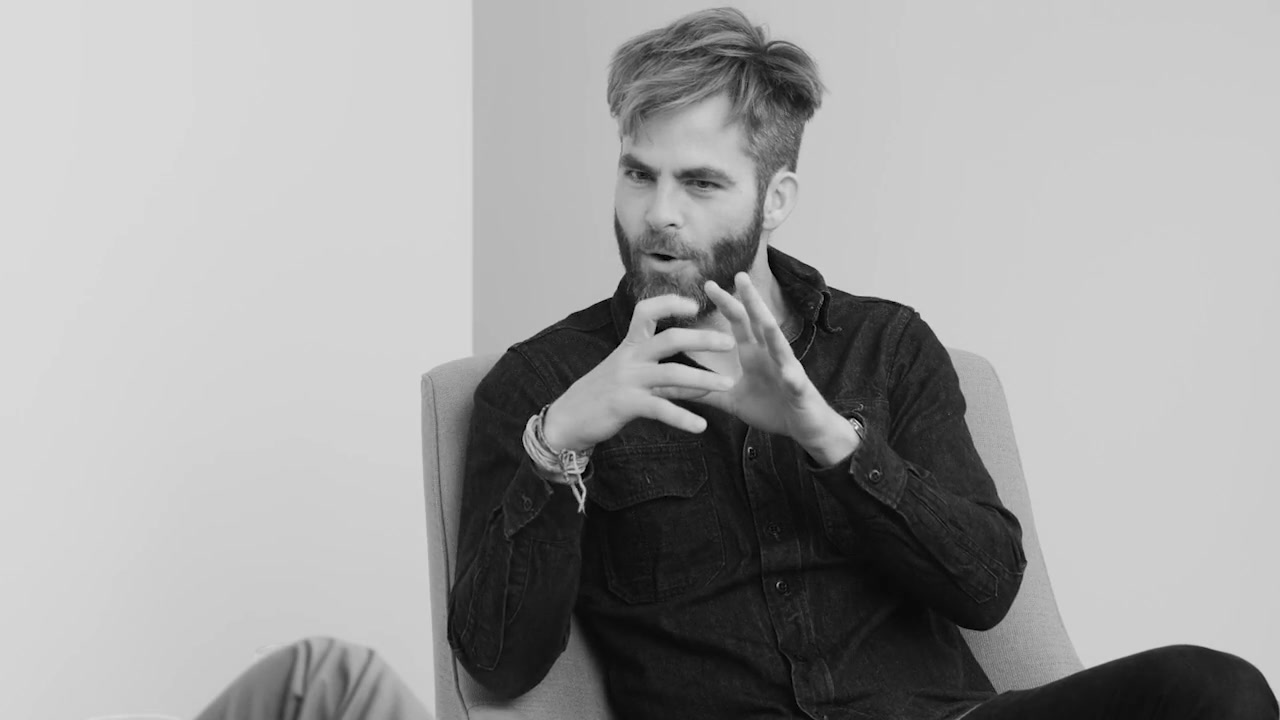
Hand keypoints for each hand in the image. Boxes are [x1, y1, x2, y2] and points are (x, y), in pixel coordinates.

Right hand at [541, 294, 736, 450]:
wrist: (567, 420)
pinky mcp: (626, 404)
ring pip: (671, 373)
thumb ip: (665, 377)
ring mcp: (628, 380)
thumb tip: (701, 382)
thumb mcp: (631, 378)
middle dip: (703, 339)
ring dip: (703, 379)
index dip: (670, 303)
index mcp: (629, 346)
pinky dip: (682, 418)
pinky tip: (701, 427)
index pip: (647, 311)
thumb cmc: (602, 396)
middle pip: (670, 339)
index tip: (695, 304)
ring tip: (728, 385)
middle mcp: (629, 358)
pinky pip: (660, 409)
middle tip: (730, 343)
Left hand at [694, 273, 858, 464]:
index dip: (727, 304)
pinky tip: (789, 374)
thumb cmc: (771, 408)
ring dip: (773, 331)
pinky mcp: (800, 390)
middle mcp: (771, 356)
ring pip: (781, 346)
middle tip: (739, 276)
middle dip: (751, 300)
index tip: (708, 285)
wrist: (803, 428)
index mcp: (754, 354)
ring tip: (764, 317)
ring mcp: (788, 370)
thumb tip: (672, 388)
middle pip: (760, 323)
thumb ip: (705, 391)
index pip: (739, 323)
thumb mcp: (732, 400)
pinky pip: (795, 383)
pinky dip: (792, 378)